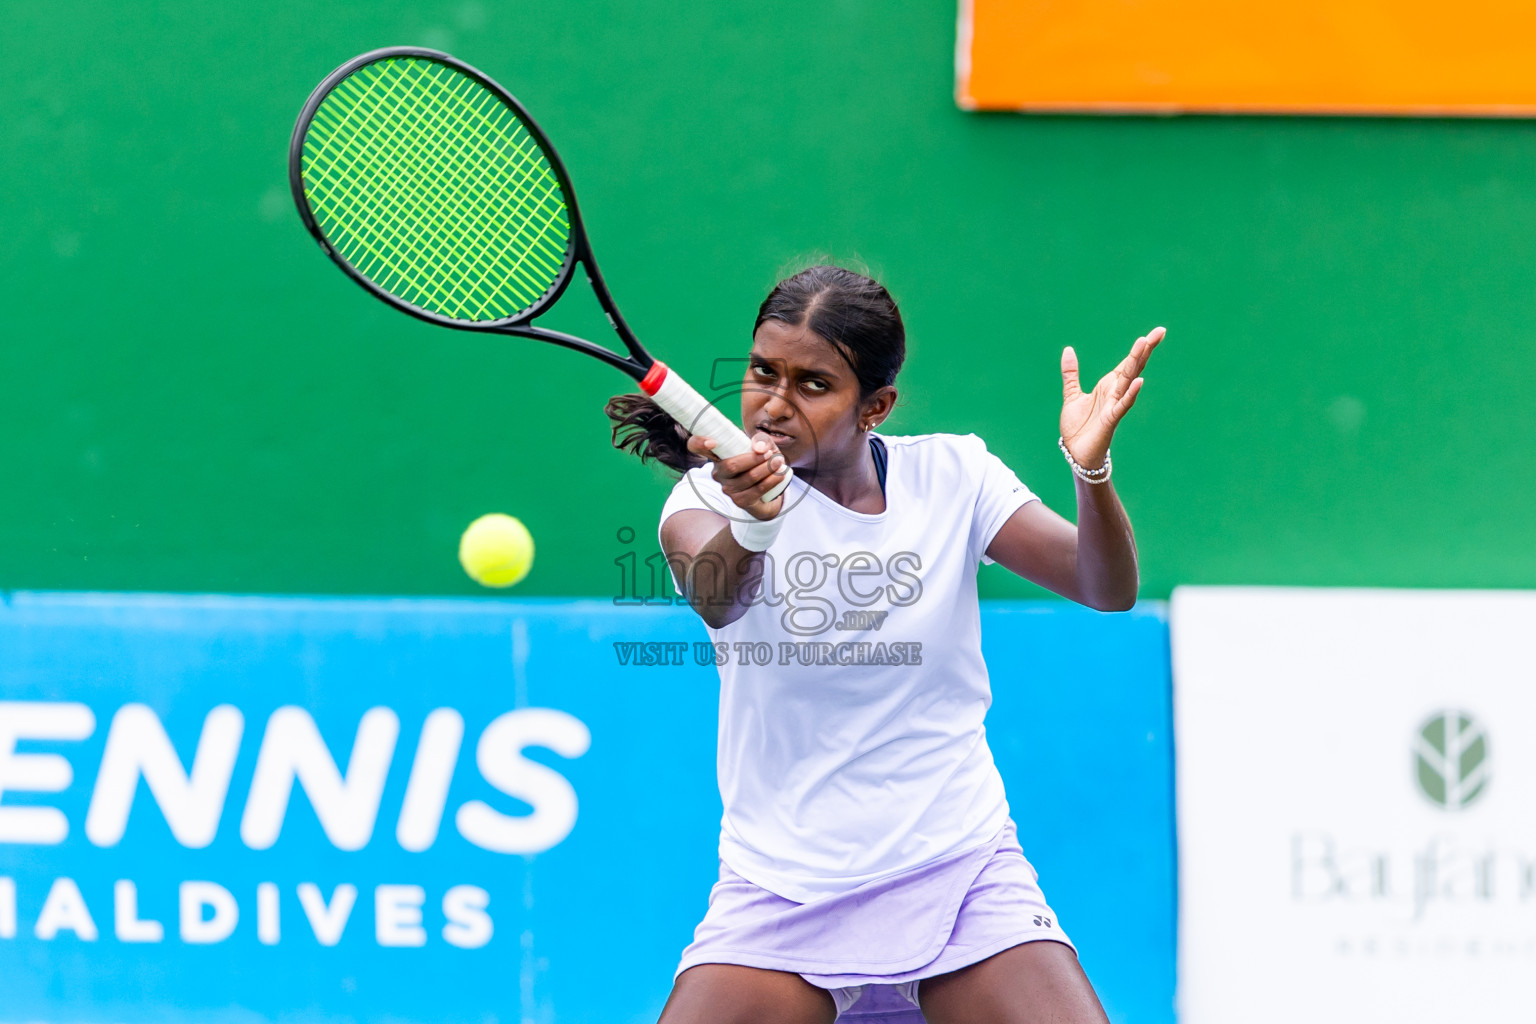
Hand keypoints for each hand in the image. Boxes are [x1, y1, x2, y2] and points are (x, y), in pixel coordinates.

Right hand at [686, 431, 786, 519]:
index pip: (696, 446)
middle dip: (753, 459)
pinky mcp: (740, 501)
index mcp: (718, 454)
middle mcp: (718, 472)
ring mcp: (728, 488)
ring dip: (767, 469)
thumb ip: (762, 440)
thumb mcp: (763, 445)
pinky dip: (771, 480)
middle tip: (770, 453)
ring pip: (747, 478)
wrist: (769, 489)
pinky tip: (780, 474)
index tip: (712, 442)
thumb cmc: (761, 461)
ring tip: (779, 461)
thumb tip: (760, 448)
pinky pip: (757, 489)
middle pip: (730, 465)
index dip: (699, 443)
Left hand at [1059, 326, 1163, 468]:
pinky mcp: (1111, 419)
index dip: (1140, 348)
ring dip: (1136, 363)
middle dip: (1145, 349)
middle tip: (1160, 331)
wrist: (1075, 452)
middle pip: (1133, 367)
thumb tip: (1069, 349)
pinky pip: (1122, 405)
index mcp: (1108, 385)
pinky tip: (1139, 382)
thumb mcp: (1072, 394)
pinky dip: (1130, 393)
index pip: (1127, 362)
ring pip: (1128, 381)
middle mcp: (1115, 392)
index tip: (1155, 332)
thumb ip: (1071, 373)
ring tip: (1145, 345)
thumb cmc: (1078, 426)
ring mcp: (1115, 405)